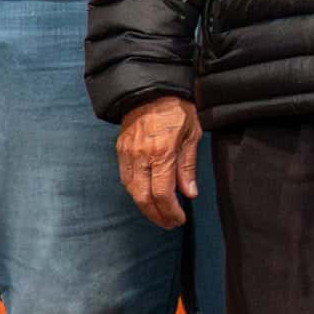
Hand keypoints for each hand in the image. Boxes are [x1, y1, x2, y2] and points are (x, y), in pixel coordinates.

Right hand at [116, 97, 201, 228]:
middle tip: (169, 224)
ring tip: (159, 215)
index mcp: (161, 152)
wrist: (149, 90)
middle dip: (156, 215)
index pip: (162, 193)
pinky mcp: (120, 150)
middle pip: (143, 197)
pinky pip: (125, 178)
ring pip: (131, 190)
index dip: (170, 211)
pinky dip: (135, 192)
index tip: (179, 220)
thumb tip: (189, 194)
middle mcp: (140, 156)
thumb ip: (188, 165)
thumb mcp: (193, 134)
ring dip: (144, 207)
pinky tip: (146, 198)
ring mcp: (127, 154)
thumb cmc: (177, 110)